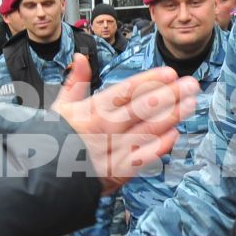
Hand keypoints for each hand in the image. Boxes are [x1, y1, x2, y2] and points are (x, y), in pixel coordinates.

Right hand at [51, 54, 197, 189]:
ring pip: (149, 130)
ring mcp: (115, 150)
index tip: (169, 73)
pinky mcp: (119, 172)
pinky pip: (144, 158)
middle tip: (191, 84)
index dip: (149, 81)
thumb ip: (75, 82)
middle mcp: (106, 128)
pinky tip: (175, 134)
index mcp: (92, 110)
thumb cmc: (53, 141)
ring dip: (173, 116)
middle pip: (144, 108)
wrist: (44, 178)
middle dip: (170, 94)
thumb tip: (81, 58)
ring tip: (191, 103)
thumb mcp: (60, 107)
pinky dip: (160, 146)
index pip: (126, 91)